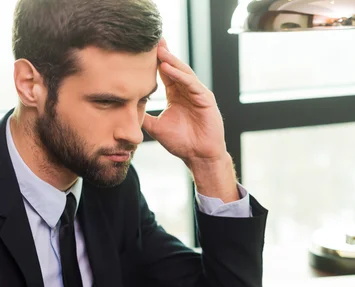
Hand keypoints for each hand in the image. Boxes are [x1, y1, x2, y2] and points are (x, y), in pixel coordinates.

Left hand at [143, 39, 226, 164]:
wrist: (198, 156)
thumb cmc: (182, 143)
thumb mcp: (157, 128)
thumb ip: (145, 117)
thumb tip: (126, 112)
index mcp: (176, 96)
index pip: (164, 74)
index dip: (154, 62)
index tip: (142, 50)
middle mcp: (187, 92)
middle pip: (174, 68)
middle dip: (163, 54)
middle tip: (152, 40)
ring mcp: (197, 94)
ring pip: (183, 72)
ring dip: (171, 61)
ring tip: (159, 50)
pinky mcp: (205, 99)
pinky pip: (191, 83)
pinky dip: (180, 75)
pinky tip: (168, 68)